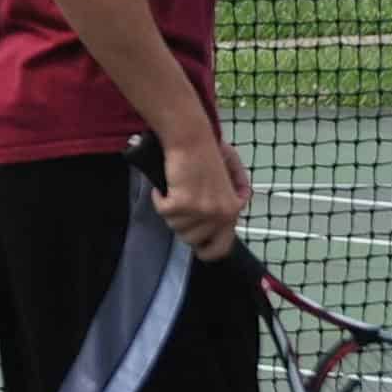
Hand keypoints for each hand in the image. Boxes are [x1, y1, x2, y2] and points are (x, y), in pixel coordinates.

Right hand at [151, 132, 252, 260]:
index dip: (205, 251)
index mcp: (232, 211)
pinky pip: (162, 211)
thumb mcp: (227, 183)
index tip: (195, 246)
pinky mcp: (182, 203)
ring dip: (170, 210)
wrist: (192, 139)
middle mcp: (220, 214)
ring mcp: (201, 210)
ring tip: (176, 189)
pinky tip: (165, 186)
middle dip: (182, 225)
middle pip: (191, 240)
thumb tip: (217, 225)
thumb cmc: (208, 155)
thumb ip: (227, 205)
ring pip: (175, 226)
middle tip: (181, 204)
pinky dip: (159, 198)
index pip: (220, 249)